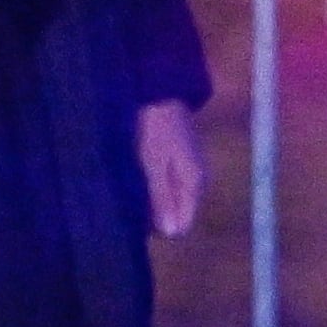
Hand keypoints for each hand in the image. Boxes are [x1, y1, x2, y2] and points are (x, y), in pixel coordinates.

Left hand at [137, 99, 202, 237]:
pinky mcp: (180, 161)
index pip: (182, 225)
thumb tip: (171, 234)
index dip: (159, 228)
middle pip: (177, 213)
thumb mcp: (154, 165)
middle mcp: (197, 180)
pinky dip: (153, 187)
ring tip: (130, 192)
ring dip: (152, 200)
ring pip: (172, 199)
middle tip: (130, 206)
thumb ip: (162, 198)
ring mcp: (189, 170)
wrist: (160, 92)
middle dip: (155, 215)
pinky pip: (168, 186)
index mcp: (195, 184)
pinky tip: (137, 181)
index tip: (136, 221)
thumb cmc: (155, 129)